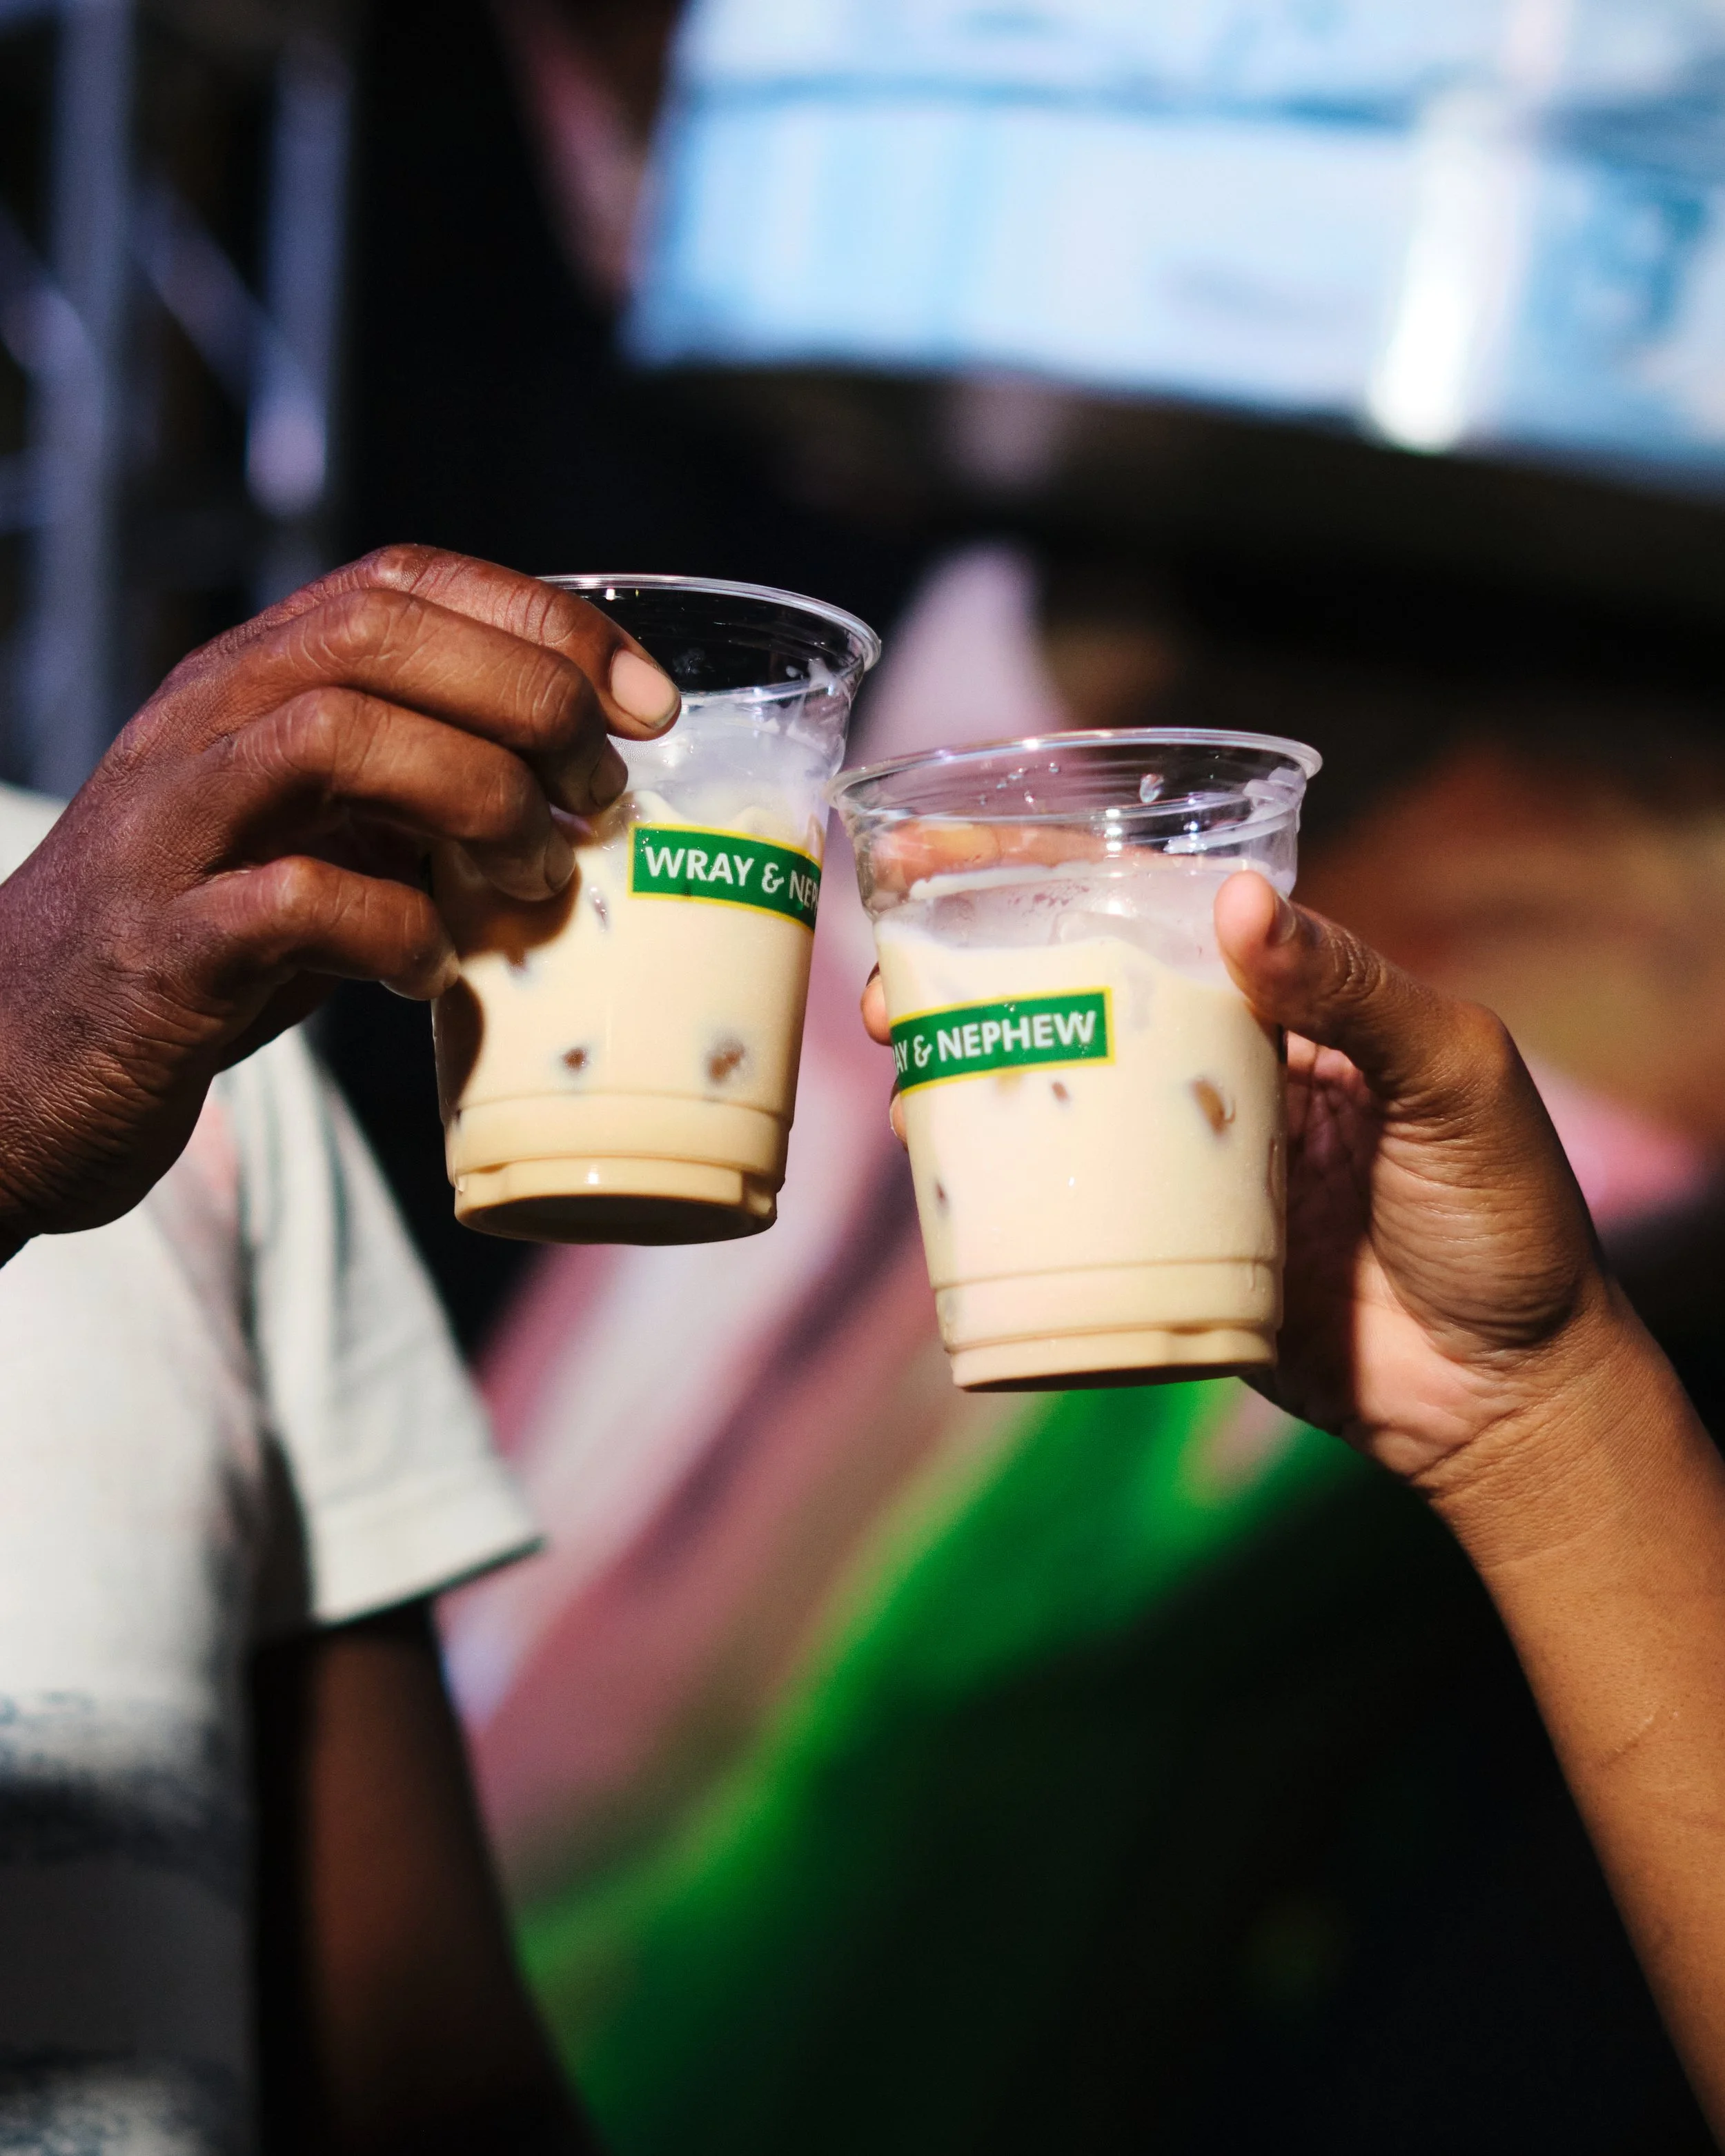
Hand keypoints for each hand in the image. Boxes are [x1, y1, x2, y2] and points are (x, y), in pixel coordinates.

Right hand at [0, 545, 679, 1249]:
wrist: (15, 1065)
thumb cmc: (195, 950)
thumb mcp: (311, 839)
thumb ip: (411, 797)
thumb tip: (575, 790)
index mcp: (246, 685)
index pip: (404, 580)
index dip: (545, 621)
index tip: (647, 700)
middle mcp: (202, 729)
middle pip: (380, 636)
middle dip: (527, 699)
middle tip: (600, 793)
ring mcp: (172, 832)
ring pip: (334, 735)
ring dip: (472, 796)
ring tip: (533, 874)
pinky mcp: (163, 947)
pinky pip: (293, 901)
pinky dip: (394, 927)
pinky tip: (431, 967)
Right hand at [861, 868, 1648, 1497]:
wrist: (1508, 1398)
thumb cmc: (1511, 1222)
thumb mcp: (1455, 1081)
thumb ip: (1356, 990)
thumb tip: (1238, 902)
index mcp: (1290, 1008)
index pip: (1154, 910)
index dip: (1045, 872)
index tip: (940, 857)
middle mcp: (1225, 1072)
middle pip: (1078, 994)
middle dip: (970, 969)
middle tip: (886, 981)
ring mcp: (1189, 1164)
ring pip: (1060, 1093)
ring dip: (968, 1067)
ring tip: (899, 1060)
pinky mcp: (1167, 1253)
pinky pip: (1070, 1207)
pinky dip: (999, 1181)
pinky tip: (942, 1165)